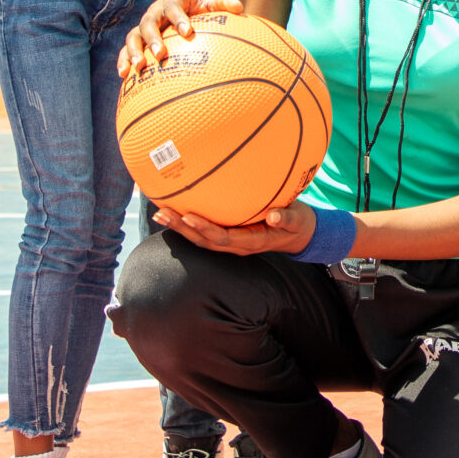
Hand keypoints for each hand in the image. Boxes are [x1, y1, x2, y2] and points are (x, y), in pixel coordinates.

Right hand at [116, 0, 244, 78]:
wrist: (192, 17)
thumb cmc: (206, 10)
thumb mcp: (216, 3)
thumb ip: (226, 2)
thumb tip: (239, 7)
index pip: (174, 6)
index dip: (179, 18)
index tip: (188, 32)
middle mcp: (155, 12)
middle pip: (149, 22)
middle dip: (153, 38)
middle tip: (161, 54)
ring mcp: (145, 27)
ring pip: (133, 36)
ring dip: (133, 51)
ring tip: (139, 68)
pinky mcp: (139, 41)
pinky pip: (126, 51)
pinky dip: (123, 61)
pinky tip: (124, 76)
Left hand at [153, 199, 316, 257]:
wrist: (298, 234)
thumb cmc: (297, 223)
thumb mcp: (297, 219)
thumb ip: (287, 218)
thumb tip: (275, 216)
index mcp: (251, 242)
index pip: (223, 238)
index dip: (204, 229)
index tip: (188, 216)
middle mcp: (237, 245)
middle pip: (204, 241)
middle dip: (182, 228)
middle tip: (162, 214)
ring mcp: (231, 242)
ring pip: (201, 239)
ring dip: (180, 228)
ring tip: (160, 214)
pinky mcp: (229, 236)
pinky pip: (205, 233)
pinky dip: (188, 225)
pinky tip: (175, 212)